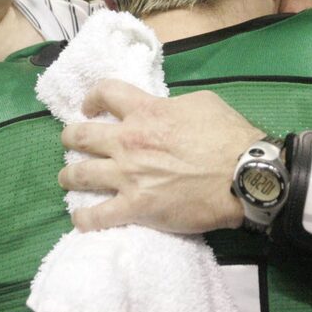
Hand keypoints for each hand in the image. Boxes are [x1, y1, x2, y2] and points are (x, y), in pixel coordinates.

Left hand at [59, 79, 264, 232]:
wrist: (243, 176)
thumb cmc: (229, 136)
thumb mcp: (202, 102)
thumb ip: (172, 104)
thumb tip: (162, 110)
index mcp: (146, 111)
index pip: (105, 92)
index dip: (92, 98)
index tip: (90, 108)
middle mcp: (128, 141)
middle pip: (80, 135)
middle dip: (71, 137)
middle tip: (73, 142)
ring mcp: (128, 176)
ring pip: (78, 175)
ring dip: (69, 176)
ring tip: (68, 178)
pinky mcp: (135, 208)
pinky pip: (96, 216)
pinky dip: (84, 218)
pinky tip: (81, 219)